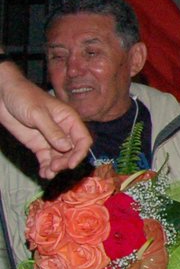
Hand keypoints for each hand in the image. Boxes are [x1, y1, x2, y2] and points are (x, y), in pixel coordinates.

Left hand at [0, 61, 89, 177]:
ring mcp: (50, 138)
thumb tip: (67, 147)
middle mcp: (63, 130)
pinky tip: (44, 173)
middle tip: (55, 168)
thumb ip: (52, 131)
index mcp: (69, 119)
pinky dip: (46, 167)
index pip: (82, 139)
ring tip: (48, 173)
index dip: (80, 152)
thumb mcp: (38, 114)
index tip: (71, 164)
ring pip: (60, 157)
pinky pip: (46, 158)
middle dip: (66, 161)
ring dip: (56, 167)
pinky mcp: (38, 144)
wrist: (3, 95)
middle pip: (72, 151)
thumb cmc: (24, 97)